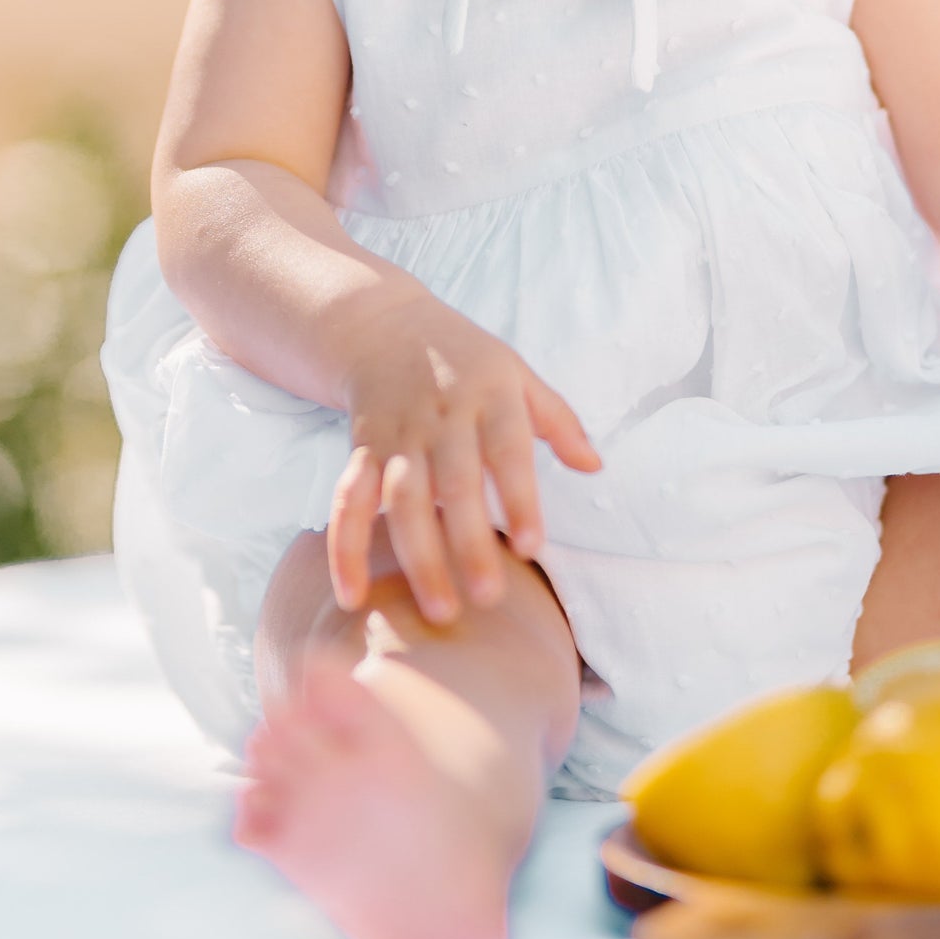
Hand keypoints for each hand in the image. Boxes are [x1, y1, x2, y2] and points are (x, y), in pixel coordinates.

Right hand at [329, 293, 600, 623]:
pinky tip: (351, 596)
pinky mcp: (360, 451)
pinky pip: (347, 502)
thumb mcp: (518, 373)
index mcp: (489, 395)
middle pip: (454, 485)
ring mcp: (397, 435)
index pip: (508, 450)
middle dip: (468, 543)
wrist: (384, 328)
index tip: (533, 547)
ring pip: (402, 501)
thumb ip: (557, 421)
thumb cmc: (466, 360)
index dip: (520, 498)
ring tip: (440, 610)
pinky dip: (344, 549)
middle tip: (488, 598)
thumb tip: (595, 467)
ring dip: (417, 557)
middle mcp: (441, 417)